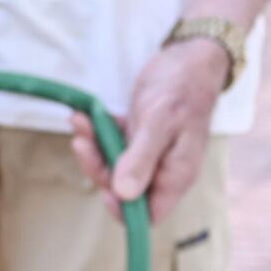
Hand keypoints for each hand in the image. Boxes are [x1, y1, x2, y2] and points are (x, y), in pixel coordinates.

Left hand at [70, 40, 227, 222]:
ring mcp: (148, 154)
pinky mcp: (137, 137)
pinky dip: (97, 132)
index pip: (150, 214)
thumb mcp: (160, 122)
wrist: (189, 56)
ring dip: (93, 147)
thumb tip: (124, 194)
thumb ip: (142, 158)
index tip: (104, 189)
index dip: (125, 210)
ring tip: (80, 122)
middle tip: (82, 142)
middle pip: (123, 190)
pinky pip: (112, 143)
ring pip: (113, 165)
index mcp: (176, 175)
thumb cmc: (181, 89)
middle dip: (99, 167)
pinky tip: (84, 116)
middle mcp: (162, 170)